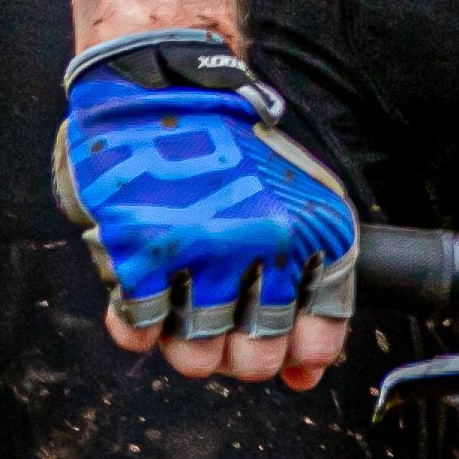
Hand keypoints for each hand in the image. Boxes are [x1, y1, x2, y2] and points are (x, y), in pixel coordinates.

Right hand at [55, 35, 358, 387]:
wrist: (162, 85)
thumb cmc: (228, 147)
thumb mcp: (294, 203)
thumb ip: (309, 287)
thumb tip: (307, 372)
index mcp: (310, 231)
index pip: (321, 333)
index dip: (299, 350)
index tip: (284, 343)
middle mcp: (261, 245)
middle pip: (257, 358)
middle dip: (241, 351)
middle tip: (225, 317)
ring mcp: (198, 251)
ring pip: (199, 355)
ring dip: (190, 339)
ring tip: (184, 296)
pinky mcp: (138, 252)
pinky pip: (141, 330)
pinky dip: (140, 321)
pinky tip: (149, 286)